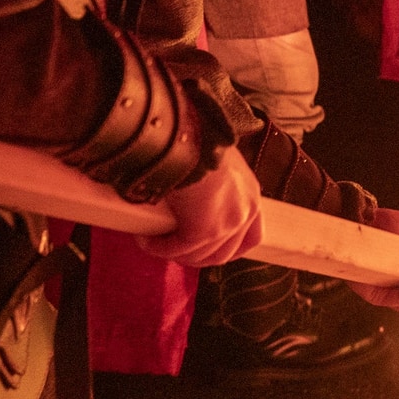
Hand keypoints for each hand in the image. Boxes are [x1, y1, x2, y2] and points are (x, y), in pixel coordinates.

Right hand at [136, 147, 262, 267]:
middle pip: (224, 253)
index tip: (211, 251)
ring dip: (174, 253)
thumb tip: (199, 196)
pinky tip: (146, 239)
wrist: (191, 141)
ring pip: (199, 256)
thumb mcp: (221, 165)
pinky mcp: (203, 232)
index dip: (231, 249)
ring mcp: (226, 224)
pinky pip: (177, 249)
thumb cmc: (201, 144)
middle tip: (173, 248)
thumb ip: (218, 185)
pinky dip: (158, 248)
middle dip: (196, 256)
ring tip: (155, 242)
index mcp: (251, 196)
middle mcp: (245, 213)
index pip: (252, 237)